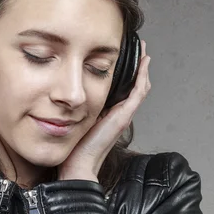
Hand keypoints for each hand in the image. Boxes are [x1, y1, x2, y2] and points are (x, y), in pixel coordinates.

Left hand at [57, 39, 151, 181]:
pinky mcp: (122, 117)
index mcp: (109, 113)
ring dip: (143, 69)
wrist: (78, 165)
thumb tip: (69, 93)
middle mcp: (119, 113)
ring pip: (140, 88)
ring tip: (144, 52)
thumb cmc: (75, 147)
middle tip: (140, 48)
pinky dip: (142, 78)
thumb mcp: (77, 120)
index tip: (127, 55)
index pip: (124, 89)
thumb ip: (79, 107)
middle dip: (139, 66)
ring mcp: (123, 115)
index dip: (129, 72)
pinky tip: (143, 65)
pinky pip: (137, 94)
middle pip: (136, 86)